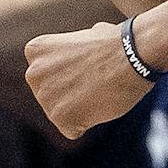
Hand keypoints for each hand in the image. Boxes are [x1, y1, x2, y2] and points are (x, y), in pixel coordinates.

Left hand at [24, 21, 152, 138]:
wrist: (134, 54)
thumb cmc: (115, 43)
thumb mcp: (81, 37)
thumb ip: (68, 52)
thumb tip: (75, 62)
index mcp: (36, 50)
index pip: (47, 75)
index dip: (72, 72)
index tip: (88, 63)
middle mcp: (33, 73)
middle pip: (52, 96)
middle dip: (72, 93)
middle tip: (96, 79)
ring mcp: (45, 97)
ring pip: (61, 114)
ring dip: (80, 108)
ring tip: (99, 90)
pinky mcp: (60, 117)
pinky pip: (72, 130)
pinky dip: (87, 123)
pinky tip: (100, 104)